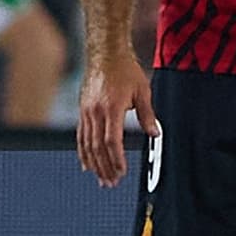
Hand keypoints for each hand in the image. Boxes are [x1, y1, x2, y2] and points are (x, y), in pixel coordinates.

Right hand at [76, 44, 154, 186]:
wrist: (105, 52)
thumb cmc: (125, 69)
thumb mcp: (142, 90)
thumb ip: (147, 114)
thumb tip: (155, 134)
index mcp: (111, 108)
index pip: (112, 141)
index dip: (116, 159)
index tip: (121, 172)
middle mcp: (95, 112)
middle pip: (98, 147)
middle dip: (105, 167)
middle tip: (111, 183)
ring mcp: (86, 112)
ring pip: (87, 145)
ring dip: (94, 164)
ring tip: (101, 179)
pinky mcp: (82, 111)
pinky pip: (81, 136)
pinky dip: (83, 153)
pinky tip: (87, 165)